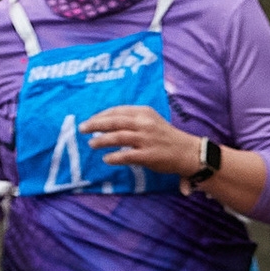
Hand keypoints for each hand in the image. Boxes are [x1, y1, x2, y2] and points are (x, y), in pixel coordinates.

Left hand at [80, 103, 202, 178]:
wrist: (187, 151)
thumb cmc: (166, 137)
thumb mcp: (151, 120)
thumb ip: (132, 119)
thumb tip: (108, 122)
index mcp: (144, 112)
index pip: (117, 110)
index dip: (101, 115)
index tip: (90, 120)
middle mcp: (144, 123)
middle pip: (114, 121)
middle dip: (95, 124)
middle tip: (82, 128)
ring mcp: (146, 139)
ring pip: (118, 137)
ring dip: (102, 140)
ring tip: (91, 144)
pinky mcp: (149, 155)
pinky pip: (127, 156)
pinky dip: (115, 157)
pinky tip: (106, 159)